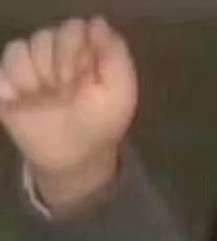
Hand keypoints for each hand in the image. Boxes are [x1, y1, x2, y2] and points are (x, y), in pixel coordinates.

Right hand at [0, 16, 137, 209]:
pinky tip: (26, 102)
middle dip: (61, 66)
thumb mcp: (120, 93)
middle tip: (70, 92)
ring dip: (39, 77)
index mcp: (86, 52)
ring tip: (49, 99)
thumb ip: (115, 56)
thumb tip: (98, 21)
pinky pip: (3, 66)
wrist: (75, 158)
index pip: (76, 28)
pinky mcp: (8, 83)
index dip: (80, 52)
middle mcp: (57, 54)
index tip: (88, 78)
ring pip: (24, 49)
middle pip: (48, 36)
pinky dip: (14, 84)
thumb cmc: (100, 125)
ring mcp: (32, 67)